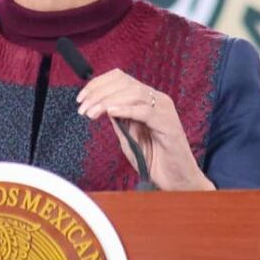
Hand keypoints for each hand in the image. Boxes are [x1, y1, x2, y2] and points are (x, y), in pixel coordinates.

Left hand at [76, 69, 214, 190]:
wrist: (178, 180)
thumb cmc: (155, 160)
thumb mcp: (128, 137)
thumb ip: (118, 121)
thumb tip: (101, 107)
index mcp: (146, 100)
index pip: (120, 79)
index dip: (98, 84)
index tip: (81, 98)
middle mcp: (156, 99)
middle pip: (124, 82)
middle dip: (99, 92)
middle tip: (83, 107)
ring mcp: (164, 110)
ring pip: (133, 93)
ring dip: (108, 101)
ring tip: (92, 112)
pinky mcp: (169, 124)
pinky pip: (145, 111)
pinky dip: (126, 109)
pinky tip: (111, 113)